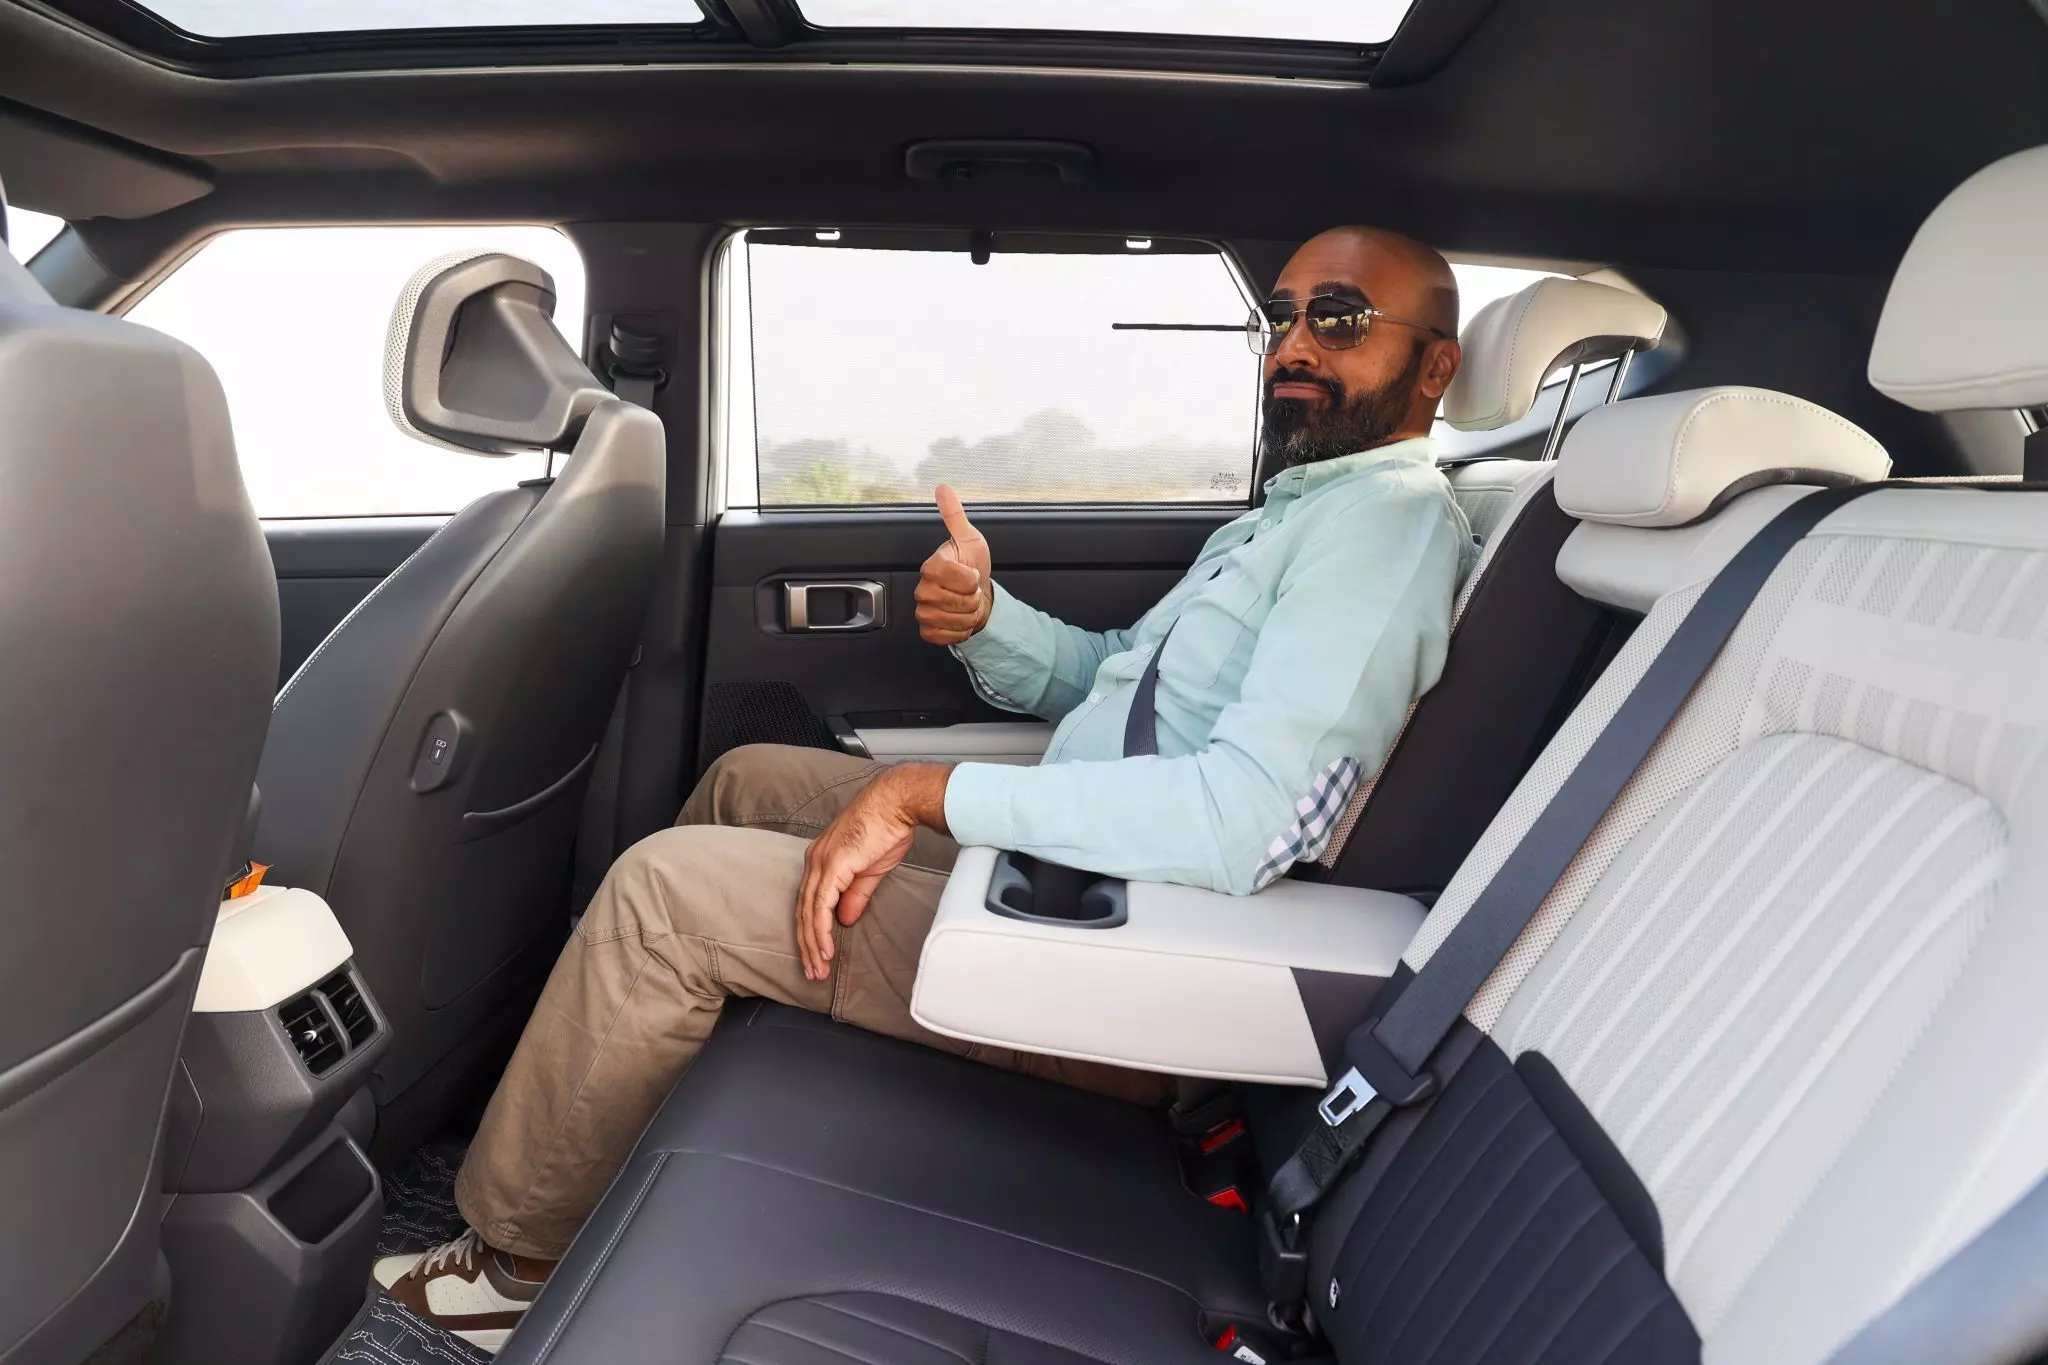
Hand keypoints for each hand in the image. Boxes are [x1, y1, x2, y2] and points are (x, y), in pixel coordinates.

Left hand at [797, 763, 954, 980]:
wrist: (896, 804)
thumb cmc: (886, 829)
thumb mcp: (869, 870)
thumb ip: (854, 895)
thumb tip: (845, 919)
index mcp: (821, 860)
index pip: (809, 903)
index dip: (811, 931)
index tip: (817, 956)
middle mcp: (814, 861)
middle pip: (803, 911)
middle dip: (807, 945)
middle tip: (813, 972)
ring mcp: (820, 863)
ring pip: (808, 913)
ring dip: (813, 944)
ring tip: (818, 969)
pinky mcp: (832, 866)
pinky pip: (821, 906)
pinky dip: (821, 930)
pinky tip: (825, 949)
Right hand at [915, 484, 993, 644]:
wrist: (976, 595)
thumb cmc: (972, 566)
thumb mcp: (970, 539)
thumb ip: (955, 515)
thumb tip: (943, 488)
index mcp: (931, 566)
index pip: (953, 575)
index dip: (970, 577)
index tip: (972, 573)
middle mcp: (922, 590)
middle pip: (957, 601)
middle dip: (973, 598)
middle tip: (969, 590)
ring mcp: (923, 611)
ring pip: (955, 620)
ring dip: (970, 615)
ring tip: (967, 604)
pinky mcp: (927, 631)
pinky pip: (948, 637)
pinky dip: (962, 631)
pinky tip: (960, 619)